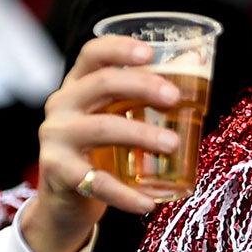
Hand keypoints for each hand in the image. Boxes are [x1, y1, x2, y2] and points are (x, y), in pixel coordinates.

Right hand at [17, 37, 177, 251]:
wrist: (65, 203)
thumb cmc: (100, 154)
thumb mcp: (119, 120)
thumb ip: (148, 95)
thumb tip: (194, 63)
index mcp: (77, 86)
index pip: (92, 54)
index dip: (120, 48)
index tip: (150, 53)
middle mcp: (62, 105)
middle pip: (102, 83)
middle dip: (142, 86)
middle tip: (174, 98)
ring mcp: (56, 138)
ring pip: (103, 128)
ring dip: (142, 135)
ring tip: (173, 145)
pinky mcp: (58, 172)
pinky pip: (97, 181)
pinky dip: (126, 195)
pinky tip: (148, 203)